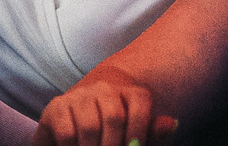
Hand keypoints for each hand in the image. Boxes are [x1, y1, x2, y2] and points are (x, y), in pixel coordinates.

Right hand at [33, 73, 177, 145]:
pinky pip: (68, 133)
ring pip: (90, 127)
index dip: (139, 134)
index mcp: (130, 93)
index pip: (140, 104)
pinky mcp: (56, 107)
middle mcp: (104, 88)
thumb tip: (172, 123)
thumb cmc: (114, 141)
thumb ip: (153, 134)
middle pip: (115, 117)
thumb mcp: (136, 140)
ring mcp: (79, 96)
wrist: (76, 137)